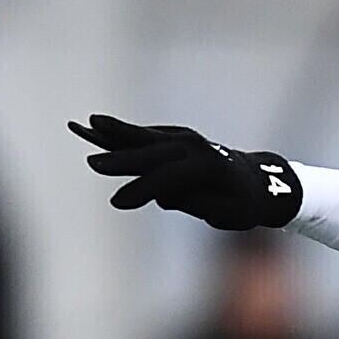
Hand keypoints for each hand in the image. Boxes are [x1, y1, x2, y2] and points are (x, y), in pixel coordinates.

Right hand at [69, 113, 301, 229]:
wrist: (254, 180)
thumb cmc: (241, 205)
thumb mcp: (227, 214)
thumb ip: (198, 203)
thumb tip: (165, 196)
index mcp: (210, 168)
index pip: (170, 179)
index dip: (143, 190)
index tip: (117, 204)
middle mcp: (195, 147)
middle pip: (153, 154)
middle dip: (123, 159)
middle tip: (93, 164)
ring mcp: (182, 138)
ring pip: (143, 136)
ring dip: (113, 132)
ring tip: (84, 124)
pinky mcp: (171, 137)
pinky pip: (141, 135)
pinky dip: (118, 132)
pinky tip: (93, 127)